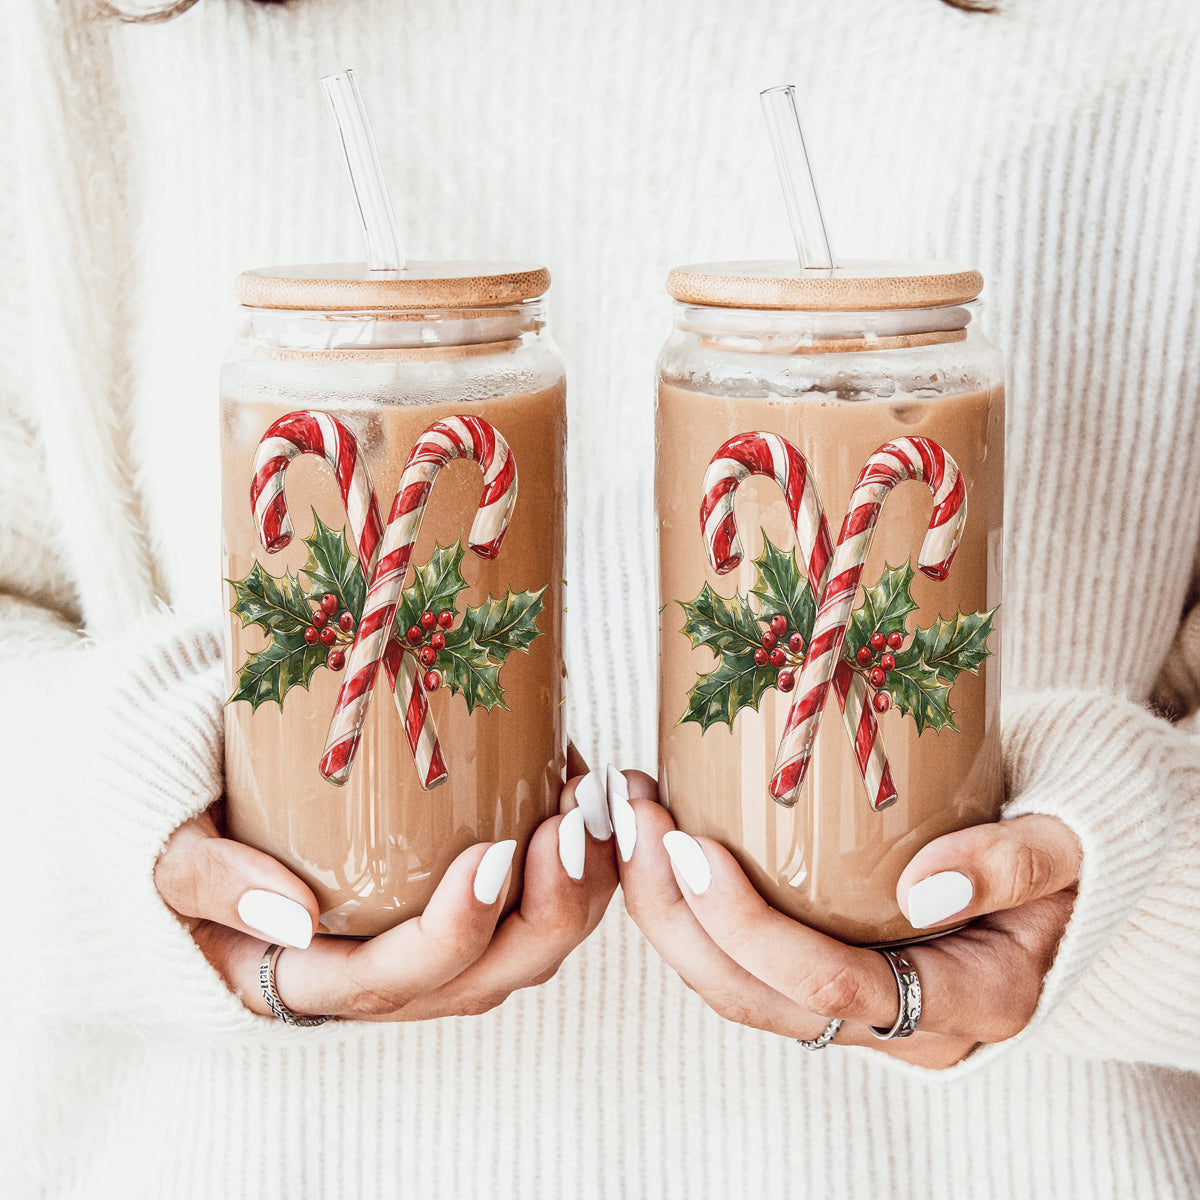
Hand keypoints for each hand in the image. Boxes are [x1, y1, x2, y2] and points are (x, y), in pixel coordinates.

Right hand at [153, 746, 616, 1021]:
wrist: (214, 815)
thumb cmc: (193, 838)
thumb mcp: (172, 858)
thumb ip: (213, 883)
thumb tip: (290, 915)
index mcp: (314, 978)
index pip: (396, 977)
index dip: (456, 931)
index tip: (491, 856)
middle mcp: (387, 974)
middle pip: (486, 975)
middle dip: (547, 910)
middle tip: (571, 828)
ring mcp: (433, 940)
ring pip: (526, 945)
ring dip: (577, 886)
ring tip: (597, 808)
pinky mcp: (462, 901)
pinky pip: (533, 900)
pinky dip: (572, 858)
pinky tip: (581, 789)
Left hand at [610, 769, 1080, 1068]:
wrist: (1059, 869)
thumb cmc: (1063, 853)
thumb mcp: (1065, 847)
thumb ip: (1012, 864)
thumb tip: (923, 889)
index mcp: (968, 1001)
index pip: (834, 985)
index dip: (748, 926)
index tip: (689, 848)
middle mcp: (904, 1024)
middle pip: (758, 999)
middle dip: (676, 915)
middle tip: (635, 821)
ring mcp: (860, 1006)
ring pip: (735, 988)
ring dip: (666, 910)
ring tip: (631, 822)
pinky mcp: (827, 973)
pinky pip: (741, 962)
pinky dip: (688, 907)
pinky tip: (660, 841)